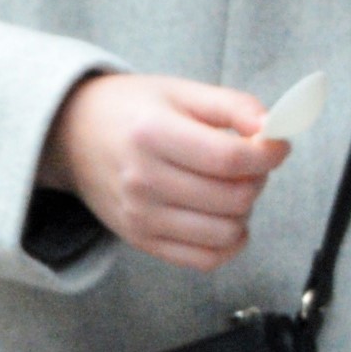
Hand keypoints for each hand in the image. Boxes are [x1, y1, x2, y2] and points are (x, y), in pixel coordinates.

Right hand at [44, 71, 290, 271]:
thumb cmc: (130, 111)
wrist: (72, 137)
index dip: (268, 154)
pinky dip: (228, 242)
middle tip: (249, 162)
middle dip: (257, 178)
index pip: (229, 159)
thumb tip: (273, 127)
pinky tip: (224, 218)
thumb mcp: (179, 92)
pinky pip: (205, 260)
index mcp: (152, 134)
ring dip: (244, 211)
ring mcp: (141, 217)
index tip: (278, 145)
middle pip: (233, 197)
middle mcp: (143, 181)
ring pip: (226, 232)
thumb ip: (231, 105)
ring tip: (231, 187)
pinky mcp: (142, 241)